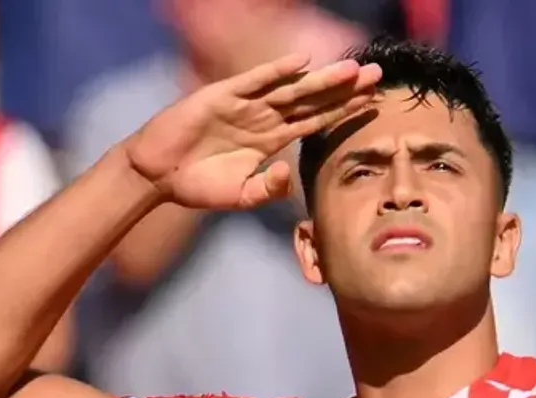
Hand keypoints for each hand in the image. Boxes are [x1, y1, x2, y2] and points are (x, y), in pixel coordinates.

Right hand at [125, 54, 380, 210]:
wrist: (157, 175)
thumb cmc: (197, 186)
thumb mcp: (240, 195)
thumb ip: (268, 189)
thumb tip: (290, 176)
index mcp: (271, 139)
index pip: (316, 122)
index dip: (344, 112)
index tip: (373, 104)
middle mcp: (263, 117)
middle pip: (312, 100)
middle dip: (345, 90)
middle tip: (378, 77)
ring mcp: (244, 104)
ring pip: (291, 89)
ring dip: (321, 80)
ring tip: (352, 70)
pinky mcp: (222, 96)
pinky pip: (253, 81)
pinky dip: (275, 72)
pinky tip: (301, 63)